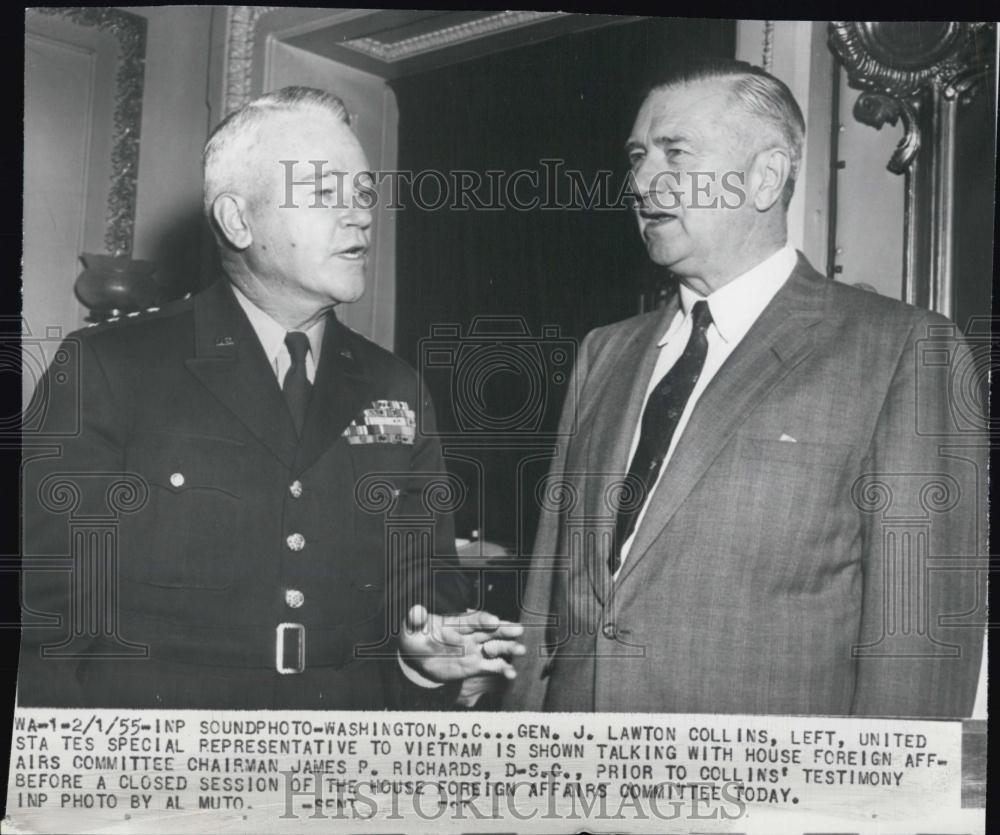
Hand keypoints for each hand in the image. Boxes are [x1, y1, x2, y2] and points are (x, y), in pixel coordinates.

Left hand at [400, 605, 524, 682]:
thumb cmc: (416, 638)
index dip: (483, 619)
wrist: (417, 659)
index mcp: (456, 623)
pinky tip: (511, 673)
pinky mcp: (477, 665)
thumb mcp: (412, 628)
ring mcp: (476, 649)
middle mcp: (470, 634)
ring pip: (496, 647)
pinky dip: (503, 669)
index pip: (472, 619)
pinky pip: (492, 667)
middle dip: (504, 630)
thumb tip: (416, 610)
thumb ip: (416, 620)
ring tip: (521, 650)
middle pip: (490, 630)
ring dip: (508, 648)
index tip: (494, 620)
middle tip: (518, 629)